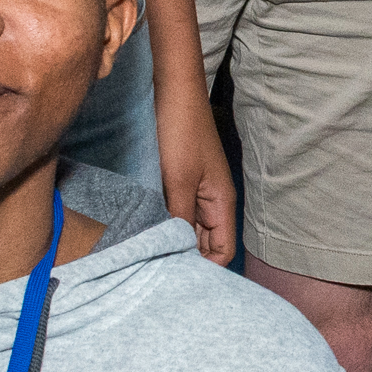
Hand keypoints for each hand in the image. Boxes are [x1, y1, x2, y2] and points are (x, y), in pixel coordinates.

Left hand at [157, 86, 236, 267]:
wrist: (174, 93)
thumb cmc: (182, 132)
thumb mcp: (178, 180)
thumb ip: (180, 217)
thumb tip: (177, 253)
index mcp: (221, 203)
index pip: (223, 251)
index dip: (206, 269)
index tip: (179, 278)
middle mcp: (212, 202)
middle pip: (206, 245)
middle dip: (187, 258)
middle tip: (158, 271)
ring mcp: (196, 192)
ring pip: (190, 230)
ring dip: (174, 241)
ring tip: (150, 255)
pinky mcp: (180, 183)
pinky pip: (177, 213)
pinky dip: (166, 224)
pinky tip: (148, 230)